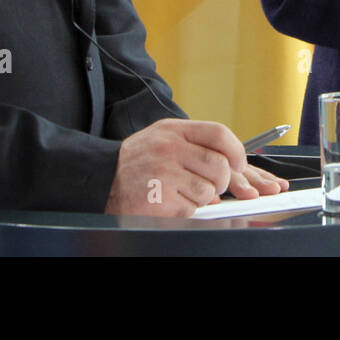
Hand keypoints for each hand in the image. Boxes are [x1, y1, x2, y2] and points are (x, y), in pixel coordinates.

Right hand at [105, 119, 280, 216]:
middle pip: (219, 165)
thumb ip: (194, 143)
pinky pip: (192, 208)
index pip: (218, 133)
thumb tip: (230, 163)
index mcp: (173, 130)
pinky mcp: (161, 200)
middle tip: (212, 184)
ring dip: (203, 196)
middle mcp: (169, 149)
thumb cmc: (137, 161)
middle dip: (222, 180)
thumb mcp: (162, 137)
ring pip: (208, 190)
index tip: (238, 163)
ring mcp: (165, 175)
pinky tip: (171, 201)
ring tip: (184, 192)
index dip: (235, 150)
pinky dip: (187, 208)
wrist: (101, 180)